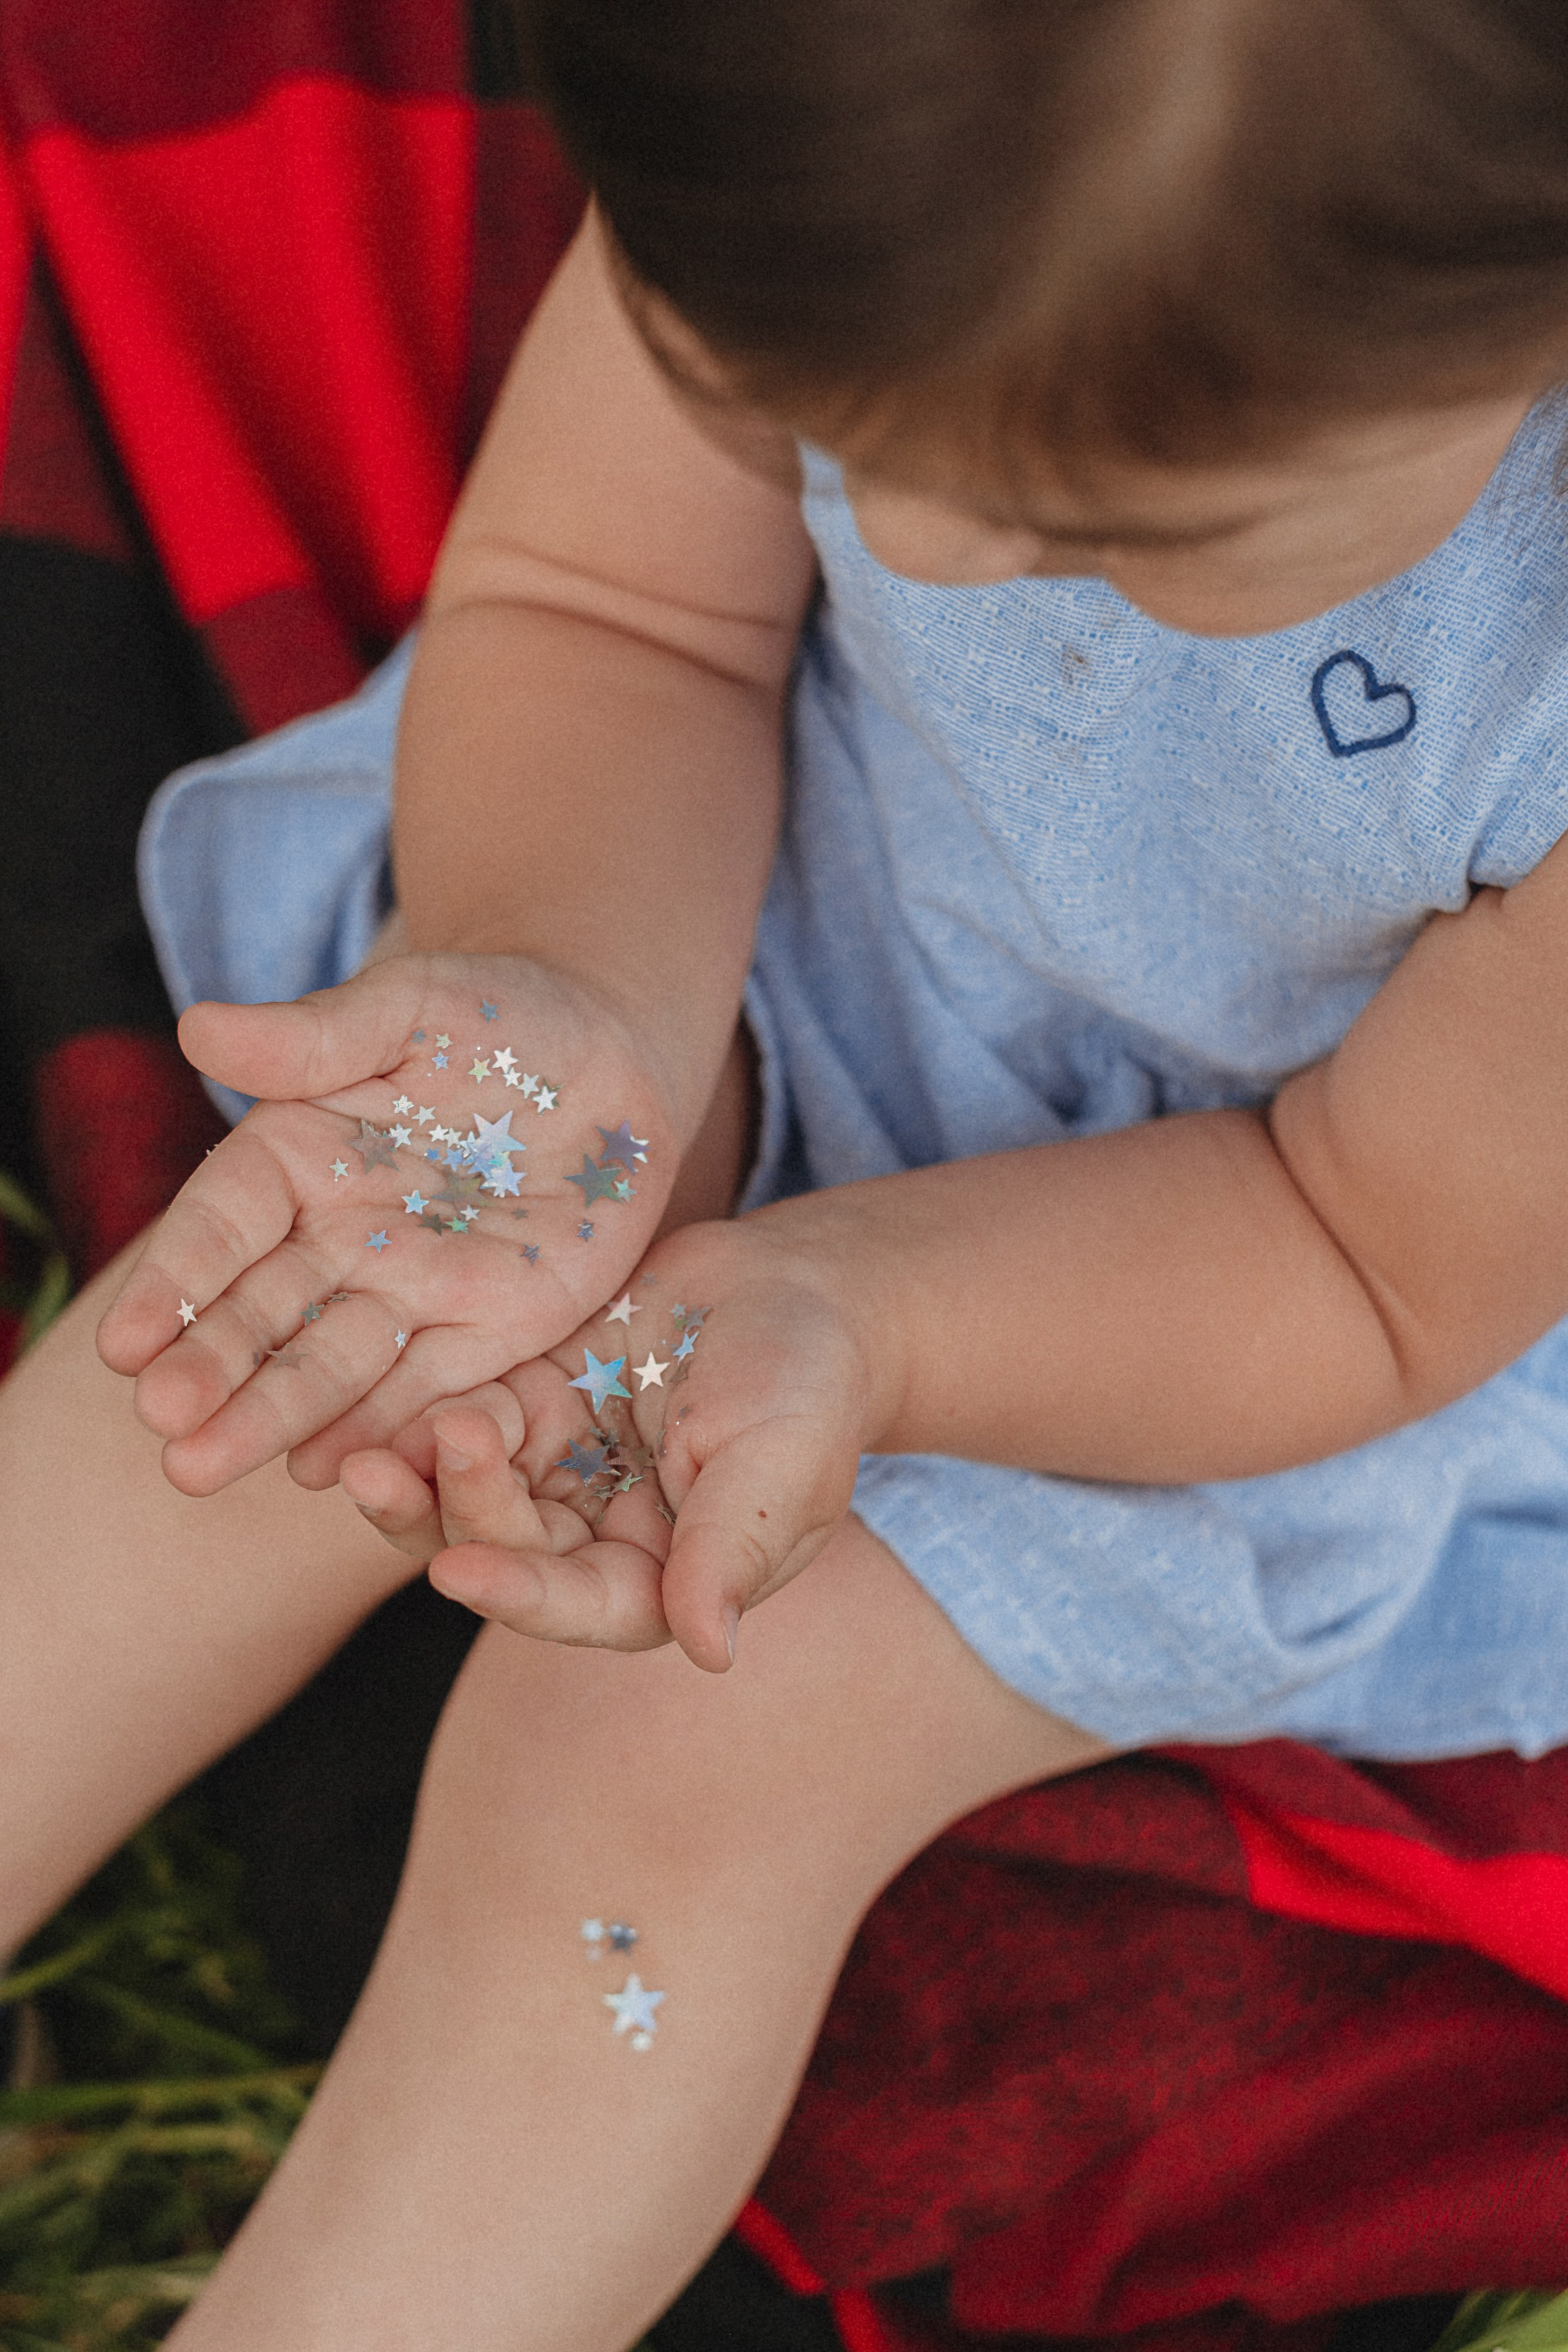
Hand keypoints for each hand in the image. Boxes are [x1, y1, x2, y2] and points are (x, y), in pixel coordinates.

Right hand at [96, 953, 676, 1494]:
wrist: (611, 1058)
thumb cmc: (497, 1016)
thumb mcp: (410, 1010)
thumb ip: (315, 1035)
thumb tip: (198, 1025)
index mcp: (295, 1156)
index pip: (221, 1227)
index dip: (175, 1284)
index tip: (124, 1345)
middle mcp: (336, 1237)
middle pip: (262, 1313)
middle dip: (211, 1372)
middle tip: (164, 1429)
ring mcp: (410, 1290)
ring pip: (330, 1366)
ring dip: (271, 1419)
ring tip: (205, 1472)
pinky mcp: (488, 1328)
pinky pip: (427, 1387)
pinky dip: (380, 1430)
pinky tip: (325, 1474)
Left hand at [340, 1213, 876, 1672]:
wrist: (794, 1285)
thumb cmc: (811, 1379)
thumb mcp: (785, 1458)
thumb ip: (733, 1546)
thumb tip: (711, 1650)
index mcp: (665, 1579)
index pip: (582, 1605)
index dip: (518, 1593)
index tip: (457, 1569)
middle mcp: (598, 1541)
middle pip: (503, 1552)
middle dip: (446, 1517)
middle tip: (384, 1472)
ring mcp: (557, 1474)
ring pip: (464, 1499)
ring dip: (414, 1481)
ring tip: (364, 1448)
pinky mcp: (528, 1405)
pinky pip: (460, 1423)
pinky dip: (419, 1419)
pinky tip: (380, 1401)